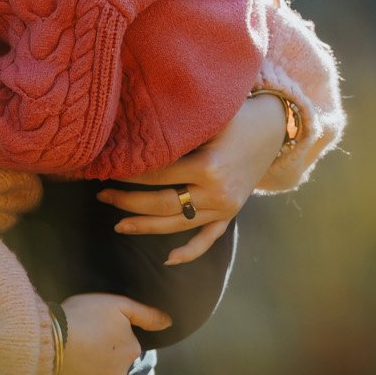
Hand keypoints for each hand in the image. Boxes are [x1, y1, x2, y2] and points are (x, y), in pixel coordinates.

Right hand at [54, 292, 171, 374]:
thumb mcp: (117, 305)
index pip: (126, 341)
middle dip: (103, 351)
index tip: (94, 325)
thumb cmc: (83, 317)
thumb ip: (146, 314)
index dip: (109, 332)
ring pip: (99, 374)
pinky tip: (66, 363)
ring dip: (90, 365)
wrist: (49, 342)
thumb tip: (169, 323)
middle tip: (83, 337)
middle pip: (114, 360)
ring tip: (72, 350)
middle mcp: (121, 373)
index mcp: (132, 349)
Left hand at [95, 93, 286, 263]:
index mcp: (208, 166)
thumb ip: (176, 131)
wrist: (273, 127)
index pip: (158, 175)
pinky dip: (190, 252)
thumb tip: (131, 137)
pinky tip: (168, 260)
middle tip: (102, 194)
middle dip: (128, 201)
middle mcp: (217, 192)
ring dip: (145, 225)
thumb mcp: (207, 118)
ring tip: (118, 224)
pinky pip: (208, 238)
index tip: (107, 169)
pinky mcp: (230, 214)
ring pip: (178, 224)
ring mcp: (225, 208)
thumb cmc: (234, 114)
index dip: (130, 174)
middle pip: (162, 203)